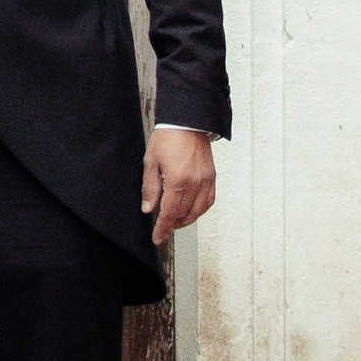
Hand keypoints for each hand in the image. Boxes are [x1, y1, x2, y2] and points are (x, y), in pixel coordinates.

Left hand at [142, 126, 215, 245]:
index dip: (163, 228)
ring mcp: (206, 181)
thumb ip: (150, 187)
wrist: (187, 122)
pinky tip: (191, 210)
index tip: (157, 238)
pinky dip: (199, 210)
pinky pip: (208, 202)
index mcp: (178, 181)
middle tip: (163, 227)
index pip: (170, 213)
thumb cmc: (168, 138)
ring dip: (185, 220)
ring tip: (174, 220)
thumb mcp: (151, 161)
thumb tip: (148, 209)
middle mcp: (195, 184)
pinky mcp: (212, 178)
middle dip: (172, 225)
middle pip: (184, 215)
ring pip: (197, 212)